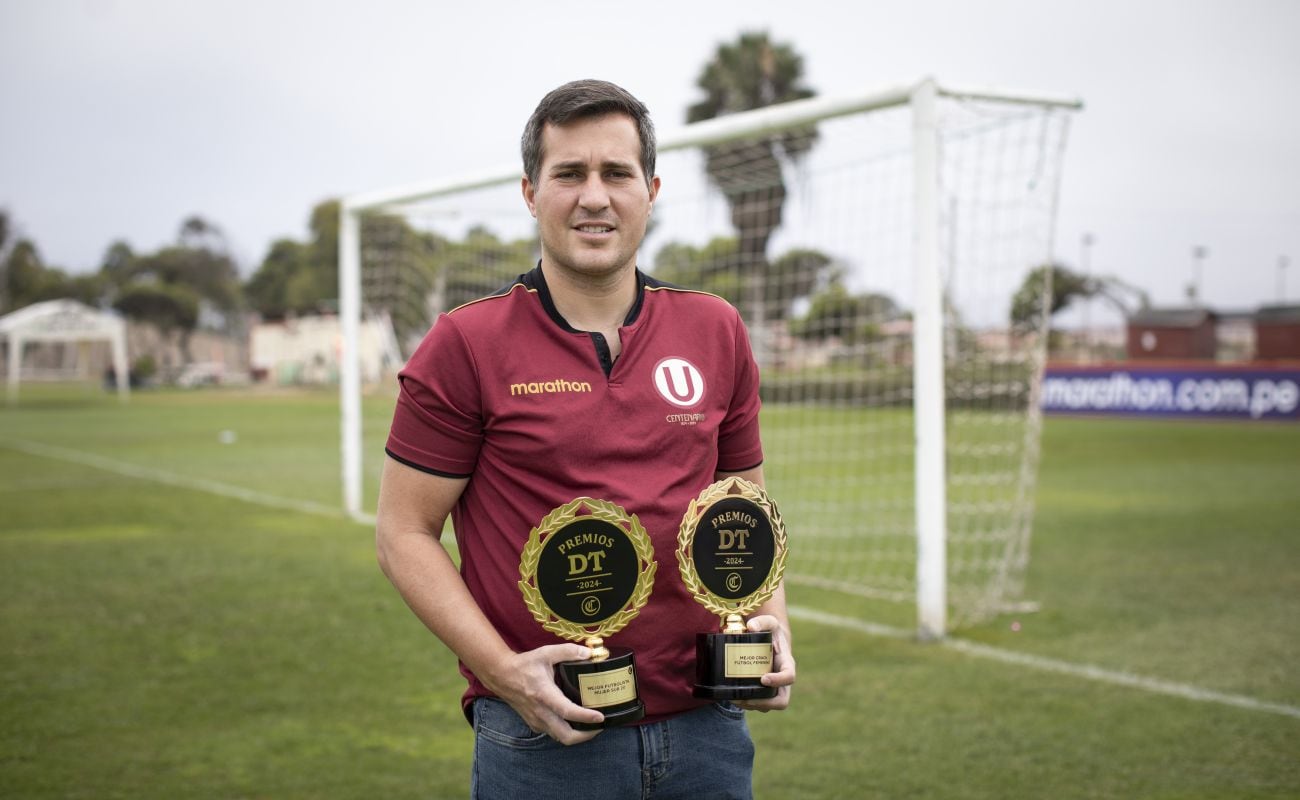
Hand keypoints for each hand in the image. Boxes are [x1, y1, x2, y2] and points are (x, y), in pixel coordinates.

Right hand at [483, 643, 604, 744]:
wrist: (501, 675)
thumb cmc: (524, 665)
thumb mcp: (546, 653)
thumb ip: (568, 651)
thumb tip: (588, 653)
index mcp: (544, 694)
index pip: (567, 711)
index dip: (585, 717)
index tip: (600, 717)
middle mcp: (540, 712)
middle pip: (565, 736)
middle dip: (585, 735)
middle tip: (599, 727)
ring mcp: (536, 720)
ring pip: (560, 737)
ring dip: (577, 736)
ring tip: (591, 726)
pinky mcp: (534, 723)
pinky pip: (553, 733)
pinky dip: (566, 732)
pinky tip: (574, 722)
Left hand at [734, 614, 794, 711]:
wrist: (771, 639)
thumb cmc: (771, 631)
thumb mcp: (769, 622)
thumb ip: (761, 622)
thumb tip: (751, 627)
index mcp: (787, 663)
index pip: (789, 676)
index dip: (778, 681)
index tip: (763, 679)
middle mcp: (782, 680)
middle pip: (781, 700)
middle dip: (764, 702)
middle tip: (746, 698)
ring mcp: (773, 688)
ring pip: (767, 706)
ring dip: (752, 705)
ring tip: (735, 698)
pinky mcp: (763, 692)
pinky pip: (758, 704)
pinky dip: (746, 704)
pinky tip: (732, 697)